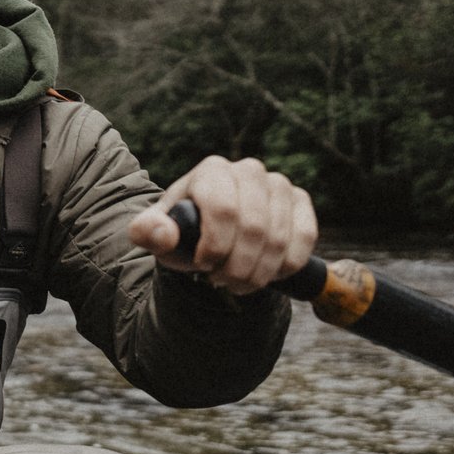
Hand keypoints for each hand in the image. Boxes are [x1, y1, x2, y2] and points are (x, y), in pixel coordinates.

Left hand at [127, 155, 318, 296]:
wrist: (212, 232)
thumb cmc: (183, 232)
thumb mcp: (158, 234)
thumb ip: (148, 233)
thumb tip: (164, 235)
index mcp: (212, 172)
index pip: (223, 210)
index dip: (216, 247)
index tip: (203, 266)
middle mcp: (249, 170)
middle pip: (254, 228)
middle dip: (237, 267)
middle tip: (221, 282)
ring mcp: (278, 184)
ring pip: (279, 238)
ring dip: (259, 272)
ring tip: (239, 282)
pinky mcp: (300, 201)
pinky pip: (305, 238)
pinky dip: (286, 265)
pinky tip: (267, 273)